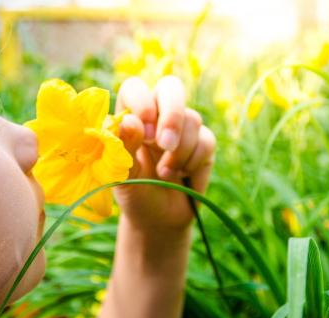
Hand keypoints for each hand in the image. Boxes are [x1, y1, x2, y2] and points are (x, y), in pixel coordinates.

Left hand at [114, 76, 215, 232]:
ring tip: (164, 173)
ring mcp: (182, 127)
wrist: (158, 219)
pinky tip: (181, 175)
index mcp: (130, 115)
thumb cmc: (134, 193)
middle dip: (171, 114)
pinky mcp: (203, 143)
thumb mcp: (122, 176)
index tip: (142, 131)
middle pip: (171, 87)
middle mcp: (157, 115)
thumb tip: (130, 121)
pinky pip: (206, 140)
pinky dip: (193, 160)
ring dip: (179, 150)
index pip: (135, 88)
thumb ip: (124, 148)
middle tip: (164, 144)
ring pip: (192, 118)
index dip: (141, 102)